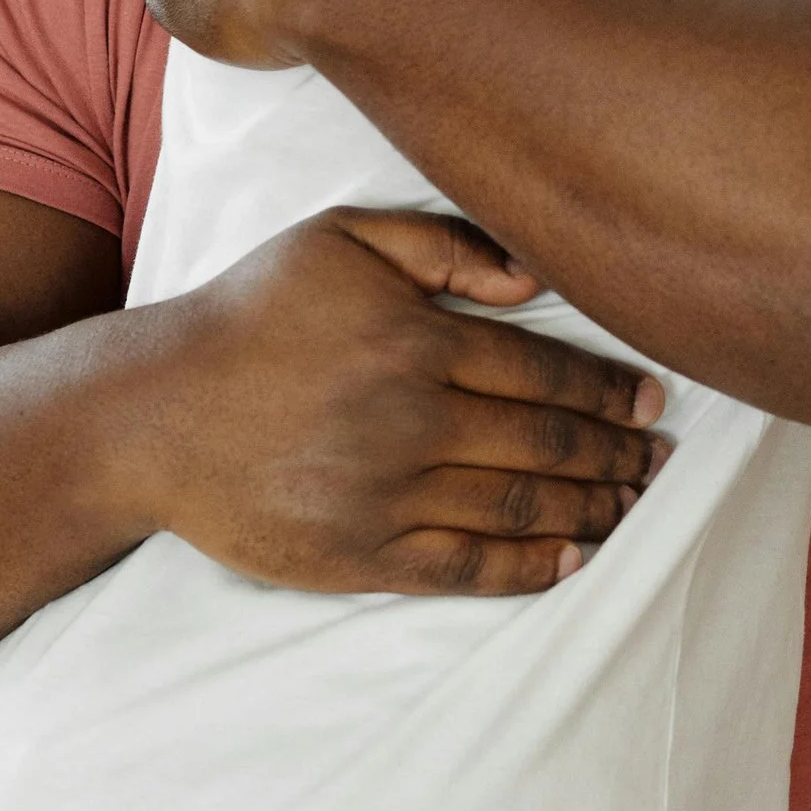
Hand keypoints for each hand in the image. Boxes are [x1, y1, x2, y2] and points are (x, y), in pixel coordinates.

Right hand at [120, 205, 665, 593]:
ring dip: (591, 508)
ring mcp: (388, 496)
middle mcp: (413, 421)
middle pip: (548, 442)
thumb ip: (443, 245)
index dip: (612, 390)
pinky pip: (466, 569)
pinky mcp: (361, 555)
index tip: (654, 401)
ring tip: (632, 505)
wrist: (152, 415)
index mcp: (417, 342)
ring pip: (519, 507)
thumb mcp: (338, 241)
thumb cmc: (249, 315)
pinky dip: (530, 569)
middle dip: (617, 453)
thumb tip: (538, 276)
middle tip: (658, 459)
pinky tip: (573, 559)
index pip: (547, 371)